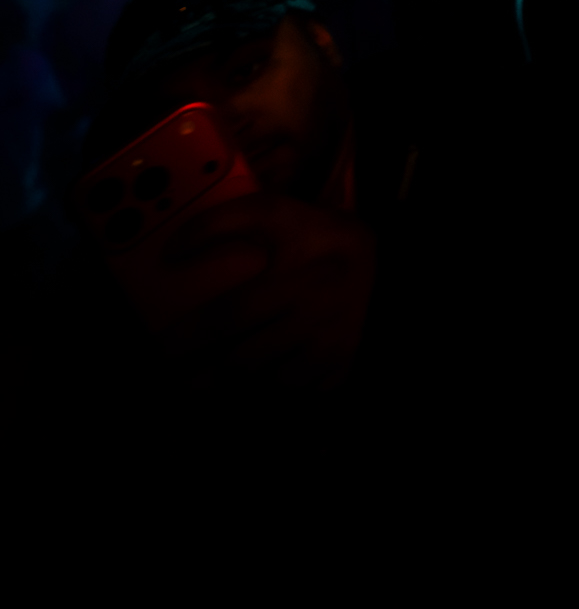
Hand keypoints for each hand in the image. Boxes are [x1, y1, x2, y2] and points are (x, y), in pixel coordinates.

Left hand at [158, 192, 376, 390]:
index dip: (188, 336)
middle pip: (243, 363)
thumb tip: (171, 251)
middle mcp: (312, 320)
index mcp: (294, 280)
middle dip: (206, 375)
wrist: (389, 262)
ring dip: (242, 384)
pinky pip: (298, 395)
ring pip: (268, 385)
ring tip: (219, 378)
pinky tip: (267, 377)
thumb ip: (222, 222)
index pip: (230, 315)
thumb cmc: (323, 236)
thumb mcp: (278, 214)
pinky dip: (278, 390)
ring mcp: (329, 350)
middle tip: (183, 377)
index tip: (158, 348)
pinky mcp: (341, 369)